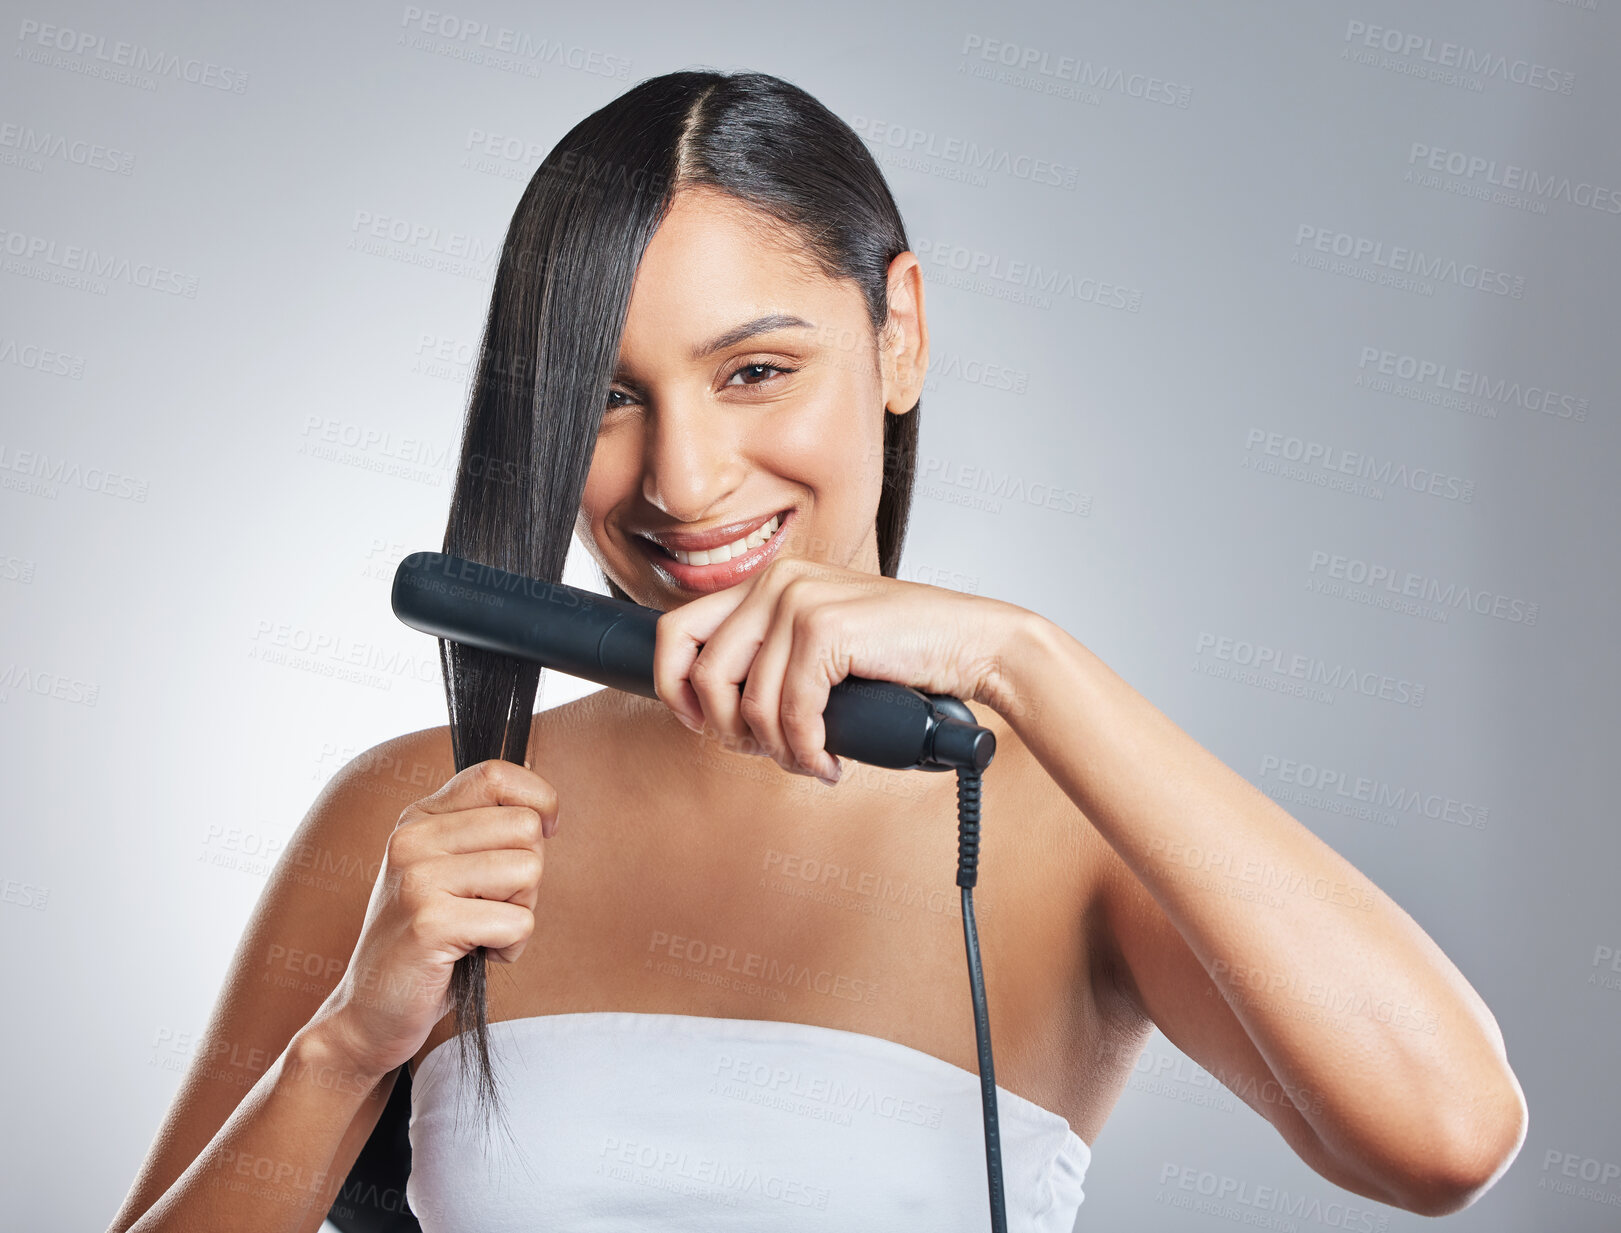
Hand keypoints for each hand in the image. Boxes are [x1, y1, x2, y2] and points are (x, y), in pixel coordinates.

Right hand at [310, 759, 557, 1079]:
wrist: (369, 1011)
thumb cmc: (426, 940)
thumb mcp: (447, 871)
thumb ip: (484, 834)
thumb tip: (544, 810)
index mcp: (419, 818)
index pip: (495, 775)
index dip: (538, 800)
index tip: (543, 834)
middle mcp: (413, 840)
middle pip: (524, 827)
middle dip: (529, 873)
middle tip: (494, 906)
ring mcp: (417, 880)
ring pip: (528, 872)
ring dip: (520, 912)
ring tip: (481, 932)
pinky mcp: (429, 923)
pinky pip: (518, 922)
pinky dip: (511, 948)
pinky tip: (475, 956)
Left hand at [651, 556, 1026, 783]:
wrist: (974, 642)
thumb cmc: (903, 653)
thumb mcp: (822, 645)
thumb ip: (773, 658)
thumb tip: (716, 710)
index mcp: (767, 581)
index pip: (675, 632)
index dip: (675, 691)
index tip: (703, 727)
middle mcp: (775, 582)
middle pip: (702, 675)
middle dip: (727, 731)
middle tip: (766, 753)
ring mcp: (797, 600)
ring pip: (748, 703)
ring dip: (777, 751)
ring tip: (810, 760)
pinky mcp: (824, 628)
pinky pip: (790, 713)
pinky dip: (807, 751)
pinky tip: (829, 761)